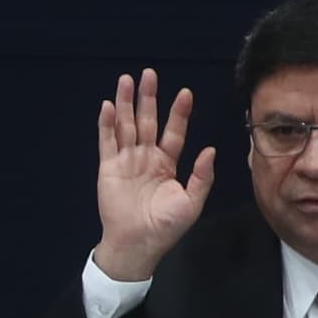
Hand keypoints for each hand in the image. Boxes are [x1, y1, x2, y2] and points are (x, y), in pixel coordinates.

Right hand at [91, 70, 213, 281]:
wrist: (138, 244)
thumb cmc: (166, 227)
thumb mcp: (191, 202)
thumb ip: (201, 177)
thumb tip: (210, 151)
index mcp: (167, 163)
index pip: (174, 132)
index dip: (179, 113)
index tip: (185, 94)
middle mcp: (146, 157)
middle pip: (148, 121)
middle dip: (149, 98)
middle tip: (149, 74)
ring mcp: (126, 161)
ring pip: (126, 125)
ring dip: (126, 103)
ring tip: (126, 80)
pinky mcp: (109, 168)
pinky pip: (107, 142)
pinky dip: (106, 124)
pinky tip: (107, 107)